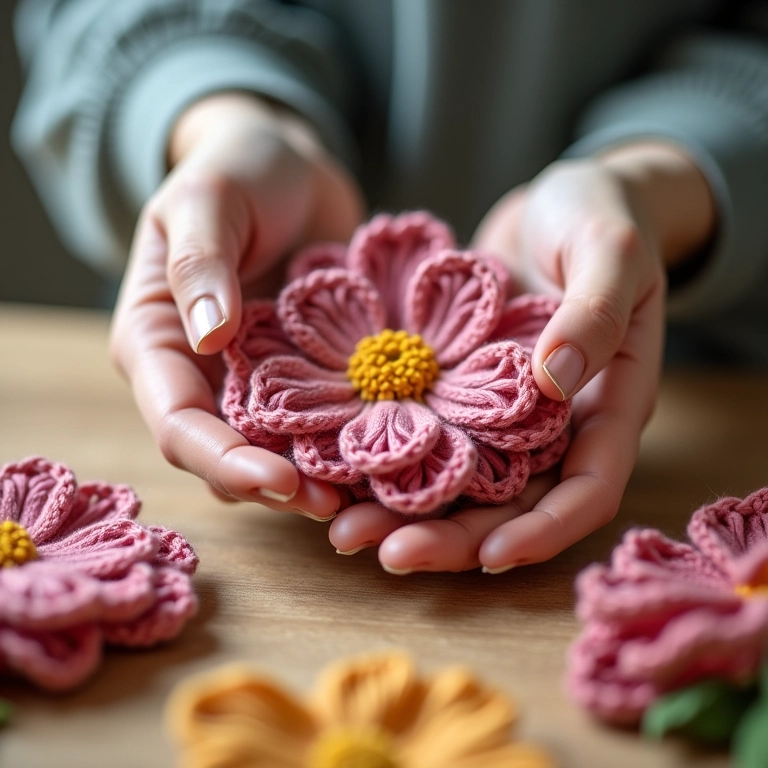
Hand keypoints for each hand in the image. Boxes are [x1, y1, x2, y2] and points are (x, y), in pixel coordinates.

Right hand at [110, 93, 363, 515]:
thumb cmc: (237, 168)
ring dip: (319, 478)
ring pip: (278, 450)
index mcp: (158, 343)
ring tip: (367, 497)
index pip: (178, 423)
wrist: (289, 166)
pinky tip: (393, 455)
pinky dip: (351, 444)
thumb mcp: (208, 197)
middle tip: (336, 508)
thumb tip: (209, 336)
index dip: (223, 462)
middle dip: (277, 486)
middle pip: (228, 454)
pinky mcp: (307, 375)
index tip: (279, 481)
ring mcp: (257, 379)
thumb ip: (201, 261)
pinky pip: (324, 421)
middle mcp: (203, 376)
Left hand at [328, 143, 714, 572]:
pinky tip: (336, 471)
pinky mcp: (459, 389)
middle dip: (453, 537)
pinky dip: (387, 457)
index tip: (491, 556)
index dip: (545, 531)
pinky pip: (425, 434)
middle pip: (510, 505)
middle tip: (385, 553)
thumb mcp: (608, 250)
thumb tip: (555, 380)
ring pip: (459, 482)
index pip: (586, 489)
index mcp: (605, 406)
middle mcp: (553, 424)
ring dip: (407, 512)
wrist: (557, 201)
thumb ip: (595, 311)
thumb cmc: (599, 216)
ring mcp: (501, 411)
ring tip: (345, 531)